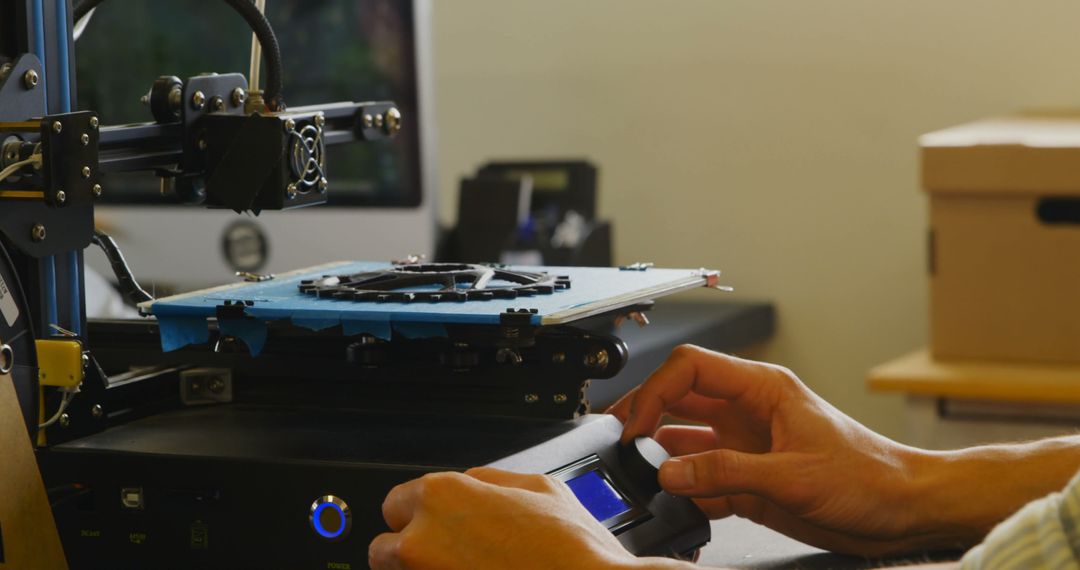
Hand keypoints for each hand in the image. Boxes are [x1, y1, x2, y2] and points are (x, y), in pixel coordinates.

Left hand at [369, 467, 649, 569]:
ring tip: (468, 568)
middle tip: (452, 555)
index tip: (436, 524)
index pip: (395, 502)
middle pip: (385, 548)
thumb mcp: (539, 486)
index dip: (420, 513)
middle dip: (412, 550)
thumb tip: (471, 480)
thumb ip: (489, 479)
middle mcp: (422, 542)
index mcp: (442, 496)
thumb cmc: (573, 550)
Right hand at [608, 345, 951, 555]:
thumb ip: (727, 472)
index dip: (655, 391)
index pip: (690, 368)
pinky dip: (684, 492)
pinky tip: (676, 503)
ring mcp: (747, 447)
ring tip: (640, 475)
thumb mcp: (795, 474)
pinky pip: (702, 480)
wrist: (903, 511)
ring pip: (685, 441)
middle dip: (644, 417)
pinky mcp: (750, 481)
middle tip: (618, 441)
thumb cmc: (871, 475)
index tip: (635, 424)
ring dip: (660, 458)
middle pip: (679, 400)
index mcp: (761, 390)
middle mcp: (748, 413)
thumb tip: (670, 471)